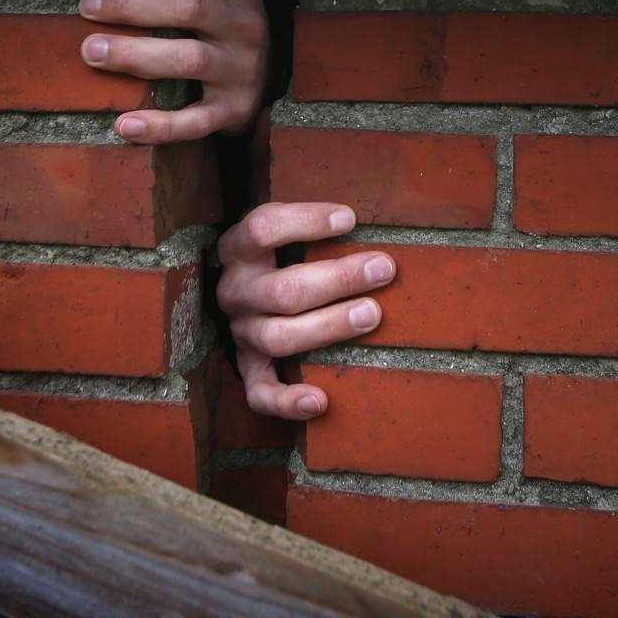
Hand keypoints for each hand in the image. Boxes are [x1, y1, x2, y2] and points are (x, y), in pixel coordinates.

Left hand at [78, 0, 267, 143]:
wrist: (264, 89)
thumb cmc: (232, 22)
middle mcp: (246, 25)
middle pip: (190, 7)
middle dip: (136, 4)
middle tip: (87, 5)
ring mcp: (241, 71)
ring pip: (189, 61)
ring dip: (137, 56)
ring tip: (91, 50)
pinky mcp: (231, 112)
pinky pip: (195, 121)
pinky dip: (160, 126)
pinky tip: (123, 125)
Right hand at [216, 201, 395, 418]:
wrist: (243, 288)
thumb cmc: (278, 251)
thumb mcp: (282, 228)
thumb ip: (311, 221)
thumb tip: (359, 216)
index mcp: (238, 249)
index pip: (262, 228)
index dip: (305, 221)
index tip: (349, 219)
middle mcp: (235, 291)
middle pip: (282, 290)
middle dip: (337, 279)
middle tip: (383, 268)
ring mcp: (240, 331)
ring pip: (278, 337)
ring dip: (327, 327)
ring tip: (372, 314)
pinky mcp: (247, 367)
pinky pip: (259, 393)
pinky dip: (286, 402)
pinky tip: (320, 401)